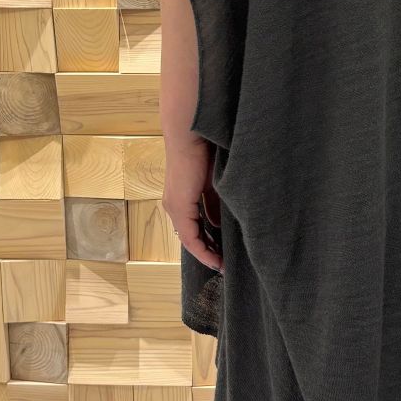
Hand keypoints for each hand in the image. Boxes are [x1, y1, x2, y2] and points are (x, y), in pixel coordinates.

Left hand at [163, 135, 223, 272]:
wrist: (192, 134)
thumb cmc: (206, 151)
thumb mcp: (214, 184)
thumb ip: (214, 204)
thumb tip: (218, 223)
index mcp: (182, 198)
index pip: (194, 228)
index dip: (208, 244)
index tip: (223, 256)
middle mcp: (174, 205)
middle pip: (191, 237)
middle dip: (209, 252)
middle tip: (225, 265)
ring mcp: (175, 206)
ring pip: (190, 239)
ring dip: (206, 253)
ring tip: (222, 265)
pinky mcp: (179, 206)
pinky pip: (190, 236)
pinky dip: (202, 248)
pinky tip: (215, 257)